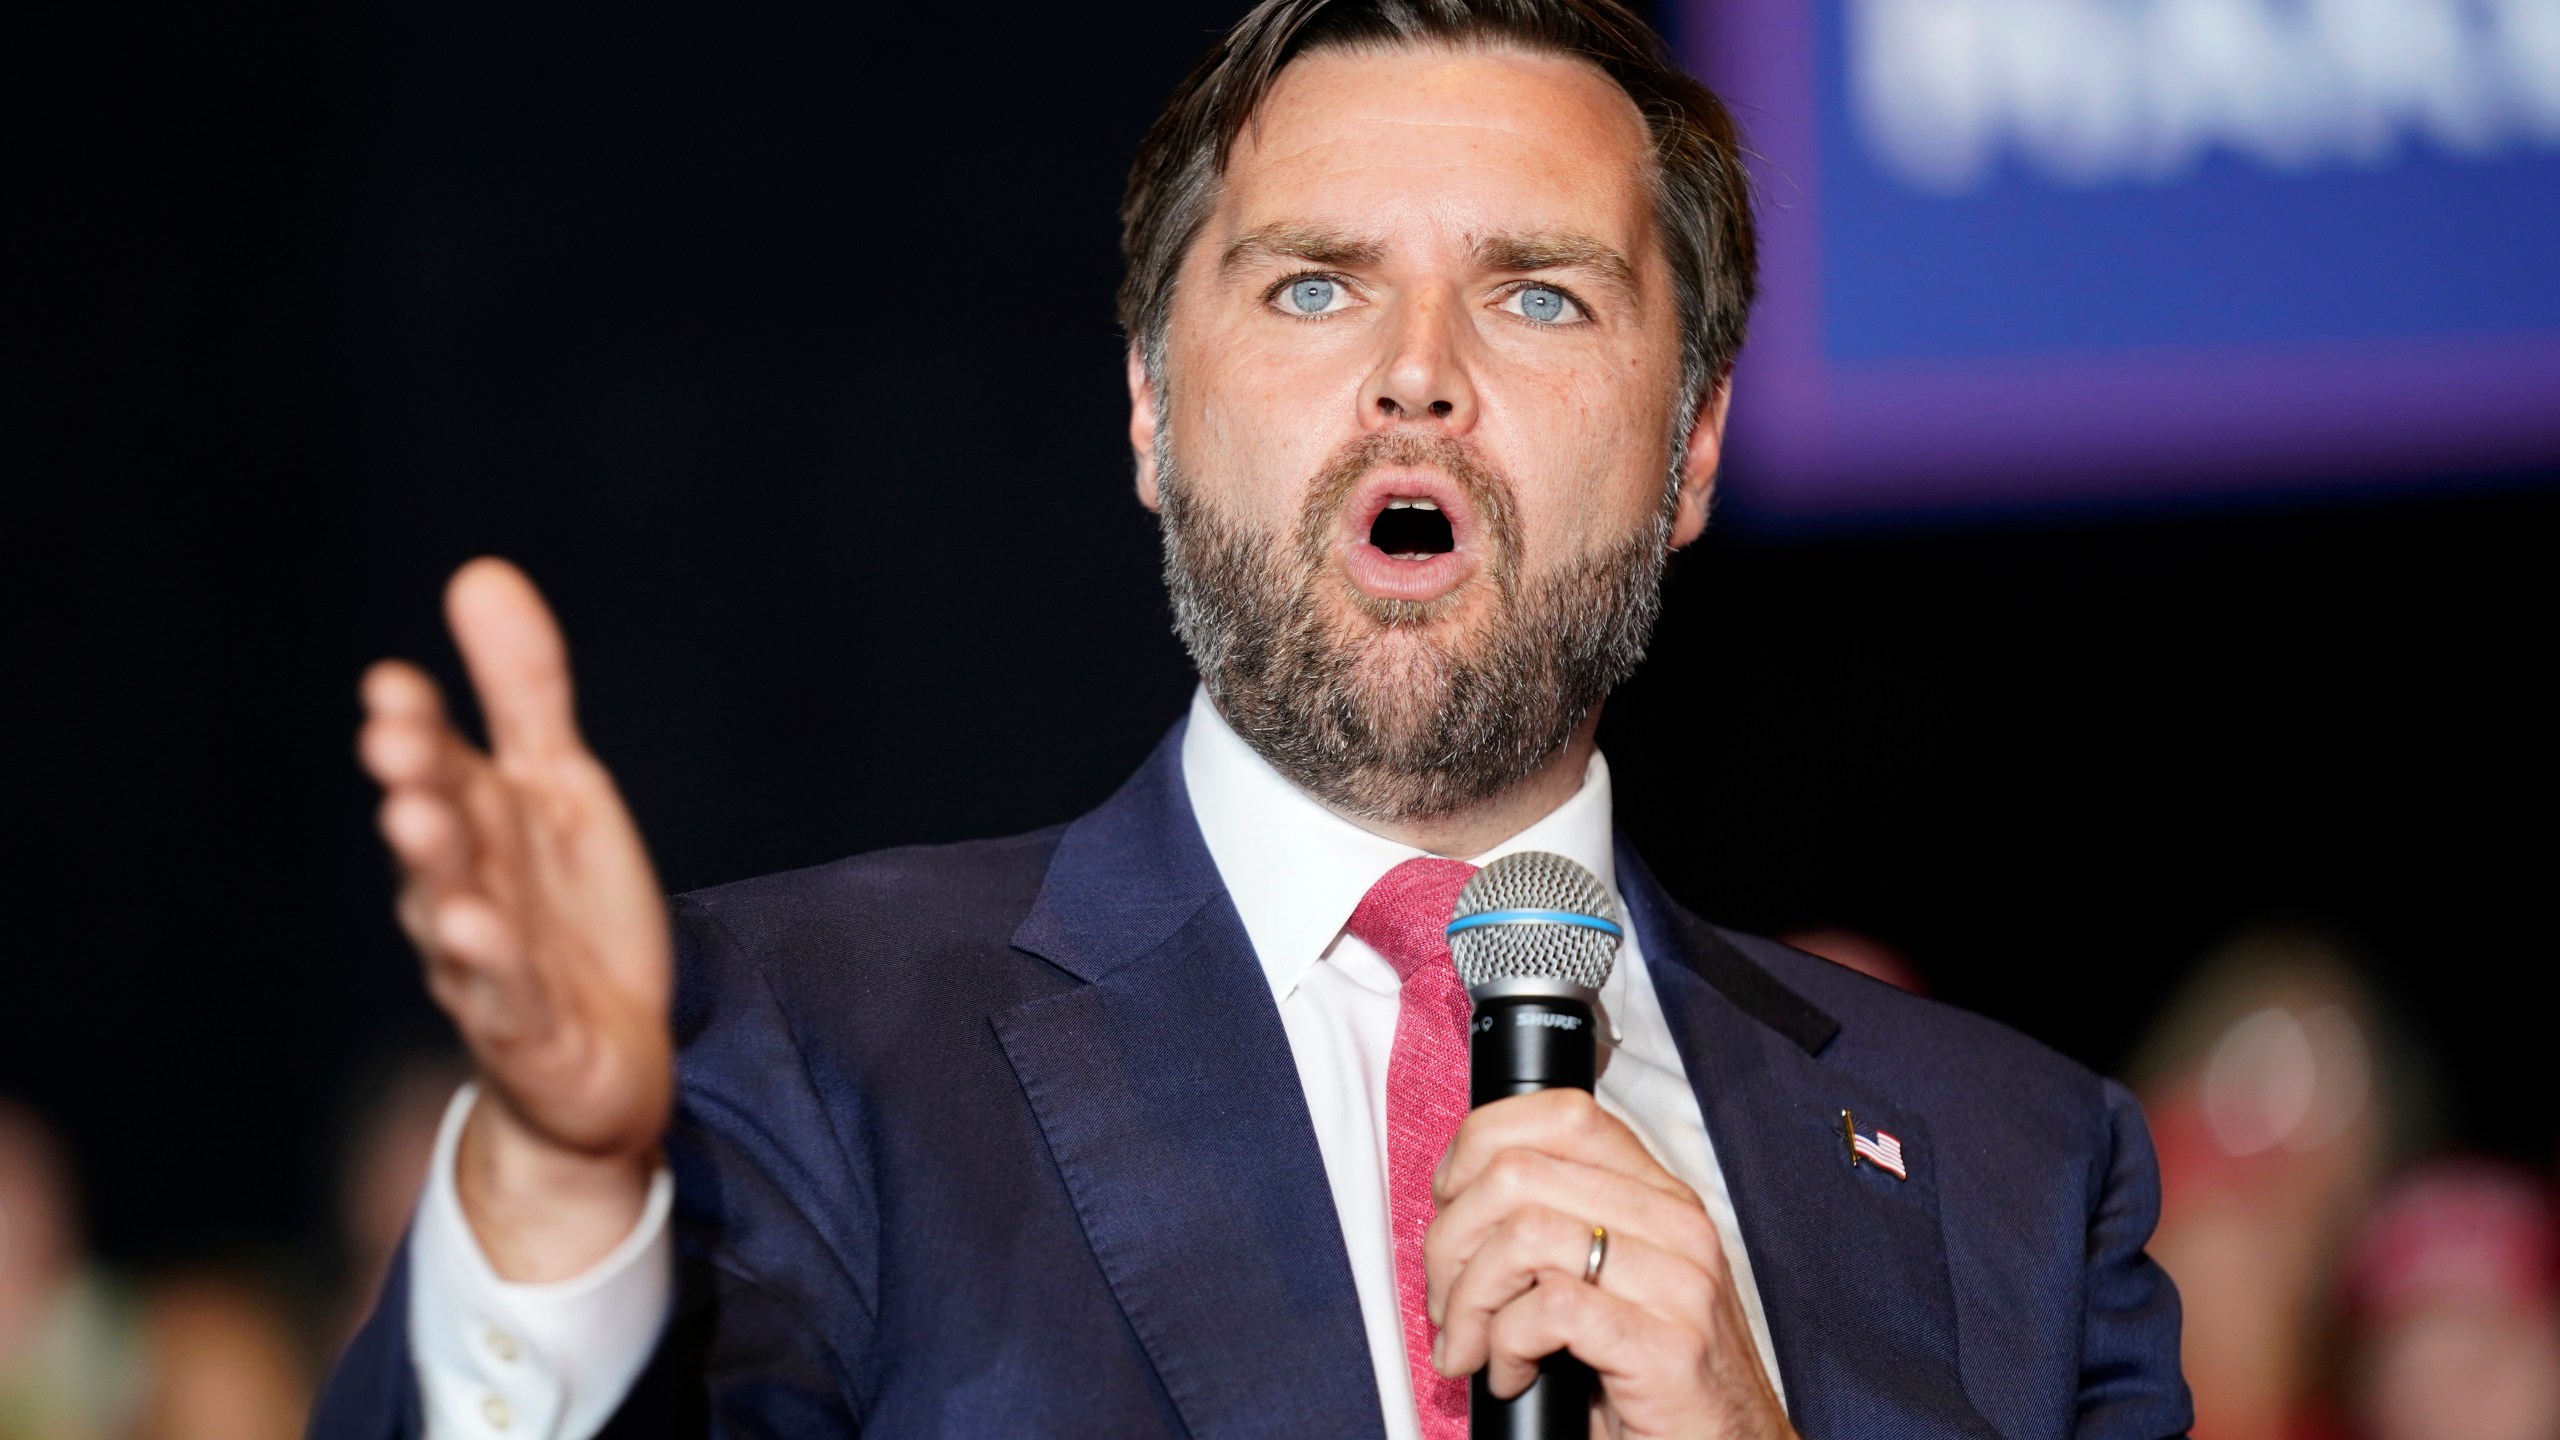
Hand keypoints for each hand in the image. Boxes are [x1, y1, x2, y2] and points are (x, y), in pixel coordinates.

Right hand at [358, 558, 671, 1279]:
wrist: (598, 1061)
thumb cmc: (566, 914)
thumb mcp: (558, 789)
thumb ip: (525, 692)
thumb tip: (480, 571)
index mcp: (476, 826)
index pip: (440, 765)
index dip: (416, 728)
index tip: (395, 685)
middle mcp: (463, 892)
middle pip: (438, 833)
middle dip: (417, 785)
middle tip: (395, 740)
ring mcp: (489, 967)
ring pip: (454, 913)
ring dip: (436, 869)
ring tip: (418, 819)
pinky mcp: (528, 1033)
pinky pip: (507, 1000)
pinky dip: (494, 967)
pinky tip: (477, 932)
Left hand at [1425, 1089, 1794, 1439]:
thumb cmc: (1653, 1382)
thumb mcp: (1608, 1284)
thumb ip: (1557, 1229)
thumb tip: (1455, 1206)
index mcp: (1657, 1197)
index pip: (1558, 1113)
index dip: (1477, 1149)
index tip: (1450, 1205)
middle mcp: (1674, 1225)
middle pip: (1517, 1173)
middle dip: (1450, 1242)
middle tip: (1448, 1303)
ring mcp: (1679, 1283)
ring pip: (1523, 1235)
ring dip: (1469, 1300)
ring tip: (1471, 1347)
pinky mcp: (1667, 1347)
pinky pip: (1548, 1310)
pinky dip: (1504, 1345)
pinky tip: (1510, 1374)